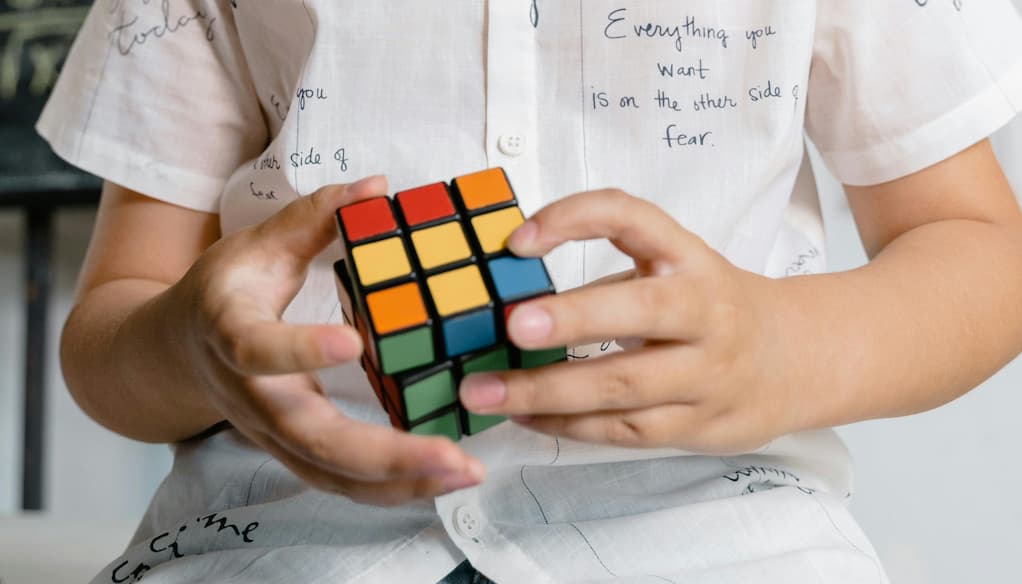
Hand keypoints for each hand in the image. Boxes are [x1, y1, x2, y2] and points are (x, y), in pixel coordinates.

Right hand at [169, 176, 484, 504]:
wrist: (170, 356)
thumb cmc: (221, 294)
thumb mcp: (255, 245)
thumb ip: (312, 217)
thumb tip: (375, 185)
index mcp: (232, 335)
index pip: (258, 350)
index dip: (300, 349)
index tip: (354, 340)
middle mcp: (252, 397)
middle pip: (311, 439)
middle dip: (384, 453)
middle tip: (451, 454)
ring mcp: (271, 435)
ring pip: (330, 475)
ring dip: (399, 482)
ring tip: (464, 473)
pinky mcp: (294, 453)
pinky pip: (340, 482)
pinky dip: (392, 489)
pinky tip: (444, 478)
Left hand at [459, 189, 789, 453]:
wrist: (795, 359)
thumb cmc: (710, 307)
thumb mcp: (673, 269)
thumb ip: (606, 278)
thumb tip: (510, 298)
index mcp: (689, 259)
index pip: (633, 219)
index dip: (575, 219)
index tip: (519, 241)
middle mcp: (703, 311)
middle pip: (640, 311)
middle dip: (572, 319)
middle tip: (513, 327)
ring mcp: (706, 374)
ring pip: (625, 385)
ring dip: (547, 391)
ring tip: (486, 393)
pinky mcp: (698, 425)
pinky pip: (625, 430)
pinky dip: (568, 425)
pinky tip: (525, 417)